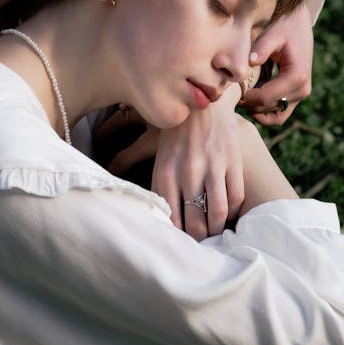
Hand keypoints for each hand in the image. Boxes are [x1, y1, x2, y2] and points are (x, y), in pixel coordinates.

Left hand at [104, 85, 243, 240]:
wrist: (202, 100)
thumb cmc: (172, 126)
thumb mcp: (146, 142)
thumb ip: (125, 160)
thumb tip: (109, 176)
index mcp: (165, 170)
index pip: (170, 218)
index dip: (175, 236)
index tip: (177, 242)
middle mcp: (188, 171)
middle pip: (195, 223)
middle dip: (197, 239)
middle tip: (197, 243)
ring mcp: (213, 167)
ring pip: (217, 215)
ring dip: (216, 230)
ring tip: (213, 232)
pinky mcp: (233, 162)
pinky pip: (234, 198)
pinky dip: (231, 211)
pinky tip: (225, 212)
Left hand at [241, 3, 313, 124]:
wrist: (299, 23)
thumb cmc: (284, 27)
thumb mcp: (272, 34)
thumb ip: (261, 49)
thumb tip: (249, 63)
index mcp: (296, 76)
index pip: (264, 98)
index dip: (245, 98)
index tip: (230, 91)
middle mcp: (302, 89)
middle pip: (268, 108)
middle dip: (248, 103)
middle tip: (231, 94)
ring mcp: (301, 94)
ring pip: (275, 116)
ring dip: (256, 110)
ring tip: (240, 97)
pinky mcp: (297, 94)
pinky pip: (280, 112)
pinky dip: (265, 111)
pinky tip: (250, 99)